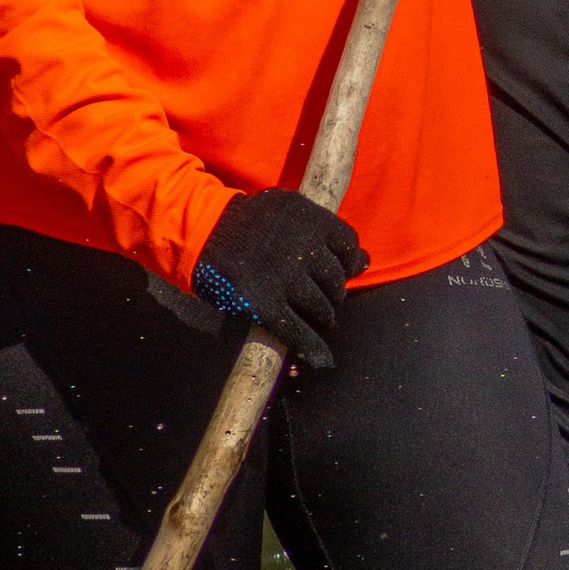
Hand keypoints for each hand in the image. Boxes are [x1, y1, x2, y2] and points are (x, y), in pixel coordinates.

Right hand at [192, 188, 369, 369]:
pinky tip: (323, 359)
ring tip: (317, 317)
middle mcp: (303, 250)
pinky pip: (299, 332)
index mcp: (311, 220)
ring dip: (324, 317)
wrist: (203, 231)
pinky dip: (314, 348)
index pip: (348, 245)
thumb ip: (325, 232)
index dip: (347, 261)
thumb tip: (365, 262)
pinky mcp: (266, 305)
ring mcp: (285, 280)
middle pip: (336, 280)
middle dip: (333, 292)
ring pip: (323, 309)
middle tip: (321, 296)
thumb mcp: (288, 210)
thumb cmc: (249, 221)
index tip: (340, 268)